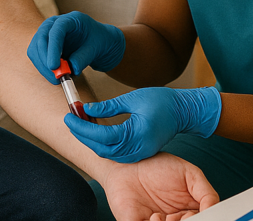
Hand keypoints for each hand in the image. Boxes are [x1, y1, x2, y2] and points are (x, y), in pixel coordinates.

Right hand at [27, 11, 125, 82]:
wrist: (98, 44)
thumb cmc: (99, 42)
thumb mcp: (96, 48)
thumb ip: (83, 57)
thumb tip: (72, 69)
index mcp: (71, 20)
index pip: (56, 30)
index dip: (53, 48)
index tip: (54, 66)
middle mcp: (55, 24)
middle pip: (41, 38)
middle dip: (45, 60)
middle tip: (55, 77)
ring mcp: (47, 33)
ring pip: (35, 49)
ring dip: (43, 66)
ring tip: (58, 78)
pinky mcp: (44, 45)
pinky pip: (37, 57)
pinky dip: (43, 68)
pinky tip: (55, 75)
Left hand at [66, 87, 221, 162]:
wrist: (183, 111)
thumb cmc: (161, 101)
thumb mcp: (133, 98)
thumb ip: (109, 107)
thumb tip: (87, 110)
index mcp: (136, 134)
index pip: (102, 135)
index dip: (82, 127)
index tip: (69, 116)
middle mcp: (138, 148)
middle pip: (102, 148)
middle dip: (83, 136)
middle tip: (70, 121)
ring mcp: (140, 153)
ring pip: (108, 154)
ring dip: (91, 141)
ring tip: (79, 125)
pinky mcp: (140, 153)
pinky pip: (117, 154)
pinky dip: (103, 144)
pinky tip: (94, 132)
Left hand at [99, 152, 218, 220]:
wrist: (129, 161)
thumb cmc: (157, 165)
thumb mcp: (190, 173)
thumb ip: (206, 192)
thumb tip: (214, 209)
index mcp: (189, 210)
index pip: (203, 220)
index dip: (203, 219)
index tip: (195, 214)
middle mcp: (174, 220)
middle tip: (181, 217)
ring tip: (164, 217)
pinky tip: (153, 217)